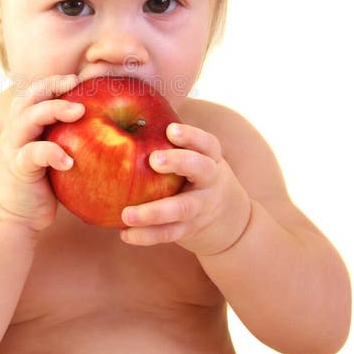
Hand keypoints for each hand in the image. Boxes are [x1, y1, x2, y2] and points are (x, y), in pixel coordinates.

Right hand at [0, 74, 84, 232]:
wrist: (12, 217)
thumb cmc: (40, 185)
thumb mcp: (50, 155)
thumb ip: (64, 137)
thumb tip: (103, 124)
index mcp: (22, 125)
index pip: (34, 92)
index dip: (54, 81)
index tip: (78, 78)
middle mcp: (15, 131)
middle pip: (30, 97)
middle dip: (54, 86)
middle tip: (78, 83)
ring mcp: (13, 148)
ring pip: (29, 118)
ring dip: (54, 110)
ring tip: (80, 111)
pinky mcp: (17, 168)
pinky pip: (33, 153)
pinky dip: (53, 153)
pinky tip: (70, 161)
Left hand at [120, 123, 251, 255]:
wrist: (229, 219)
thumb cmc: (196, 175)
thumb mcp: (195, 156)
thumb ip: (170, 142)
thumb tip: (128, 117)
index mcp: (210, 158)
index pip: (206, 143)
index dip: (191, 135)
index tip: (171, 129)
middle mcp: (210, 181)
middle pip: (200, 170)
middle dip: (179, 162)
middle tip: (153, 159)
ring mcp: (201, 207)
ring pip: (181, 209)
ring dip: (153, 213)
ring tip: (126, 214)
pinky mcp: (190, 230)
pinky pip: (169, 233)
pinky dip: (146, 236)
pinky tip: (124, 234)